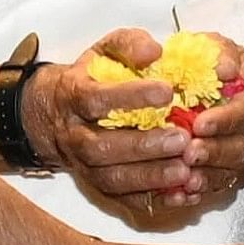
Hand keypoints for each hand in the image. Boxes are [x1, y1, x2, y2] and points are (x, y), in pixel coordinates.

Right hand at [25, 29, 233, 211]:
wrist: (56, 115)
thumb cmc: (92, 78)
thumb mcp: (105, 50)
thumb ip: (129, 44)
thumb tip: (154, 52)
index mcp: (74, 97)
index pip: (97, 99)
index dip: (131, 97)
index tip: (167, 91)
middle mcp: (75, 136)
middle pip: (103, 147)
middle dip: (144, 146)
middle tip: (183, 138)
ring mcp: (86, 166)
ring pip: (114, 178)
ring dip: (151, 176)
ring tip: (187, 169)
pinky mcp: (100, 187)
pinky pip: (125, 200)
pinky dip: (155, 199)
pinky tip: (184, 194)